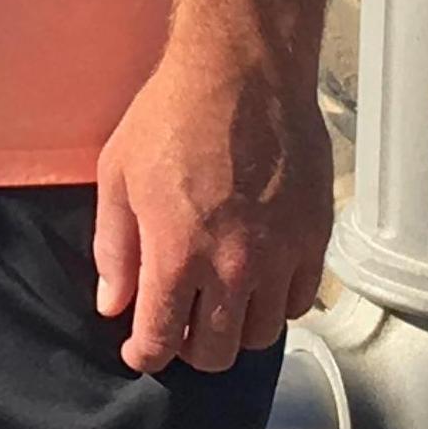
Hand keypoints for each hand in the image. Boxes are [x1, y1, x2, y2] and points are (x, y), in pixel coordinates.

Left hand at [93, 39, 332, 374]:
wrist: (242, 73)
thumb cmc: (170, 116)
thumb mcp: (118, 175)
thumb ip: (114, 248)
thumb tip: (111, 303)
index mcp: (176, 254)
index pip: (161, 340)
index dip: (145, 355)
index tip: (139, 351)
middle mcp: (233, 267)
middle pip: (217, 353)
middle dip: (191, 350)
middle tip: (179, 328)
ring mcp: (280, 256)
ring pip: (261, 334)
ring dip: (235, 330)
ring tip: (218, 304)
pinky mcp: (315, 238)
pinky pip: (300, 301)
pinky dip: (277, 304)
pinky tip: (258, 282)